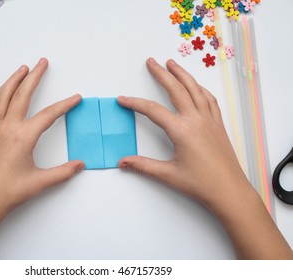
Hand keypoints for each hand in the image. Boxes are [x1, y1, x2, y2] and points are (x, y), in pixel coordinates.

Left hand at [0, 58, 84, 220]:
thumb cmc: (9, 192)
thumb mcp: (40, 182)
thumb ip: (63, 172)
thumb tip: (80, 164)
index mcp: (23, 137)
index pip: (49, 115)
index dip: (65, 104)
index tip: (75, 98)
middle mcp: (7, 127)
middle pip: (23, 95)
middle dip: (35, 77)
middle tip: (43, 62)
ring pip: (2, 97)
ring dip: (13, 80)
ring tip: (22, 69)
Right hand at [118, 58, 248, 209]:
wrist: (229, 190)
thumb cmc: (201, 183)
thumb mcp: (168, 174)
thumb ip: (142, 165)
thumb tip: (123, 162)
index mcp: (181, 130)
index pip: (152, 110)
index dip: (135, 103)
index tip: (123, 99)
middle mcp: (196, 119)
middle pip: (176, 89)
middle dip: (161, 74)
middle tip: (151, 62)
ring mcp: (209, 120)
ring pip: (194, 89)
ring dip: (182, 74)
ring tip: (172, 64)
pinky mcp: (217, 124)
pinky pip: (208, 99)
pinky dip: (199, 88)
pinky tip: (196, 86)